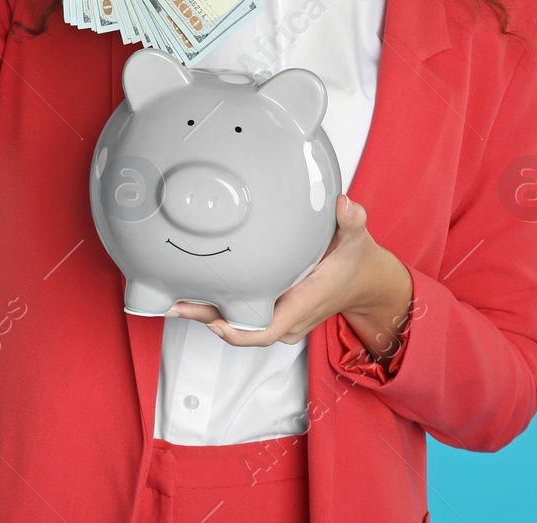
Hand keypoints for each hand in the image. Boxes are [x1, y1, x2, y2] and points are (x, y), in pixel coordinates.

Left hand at [168, 194, 409, 350]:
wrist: (366, 283)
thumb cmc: (355, 263)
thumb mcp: (357, 239)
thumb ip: (352, 220)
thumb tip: (344, 204)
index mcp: (302, 303)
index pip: (266, 331)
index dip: (239, 332)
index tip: (215, 323)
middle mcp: (288, 318)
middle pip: (241, 327)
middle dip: (207, 316)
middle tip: (172, 302)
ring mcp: (279, 318)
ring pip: (238, 322)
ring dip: (207, 311)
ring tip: (170, 297)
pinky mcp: (274, 312)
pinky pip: (242, 315)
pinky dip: (218, 305)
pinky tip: (192, 289)